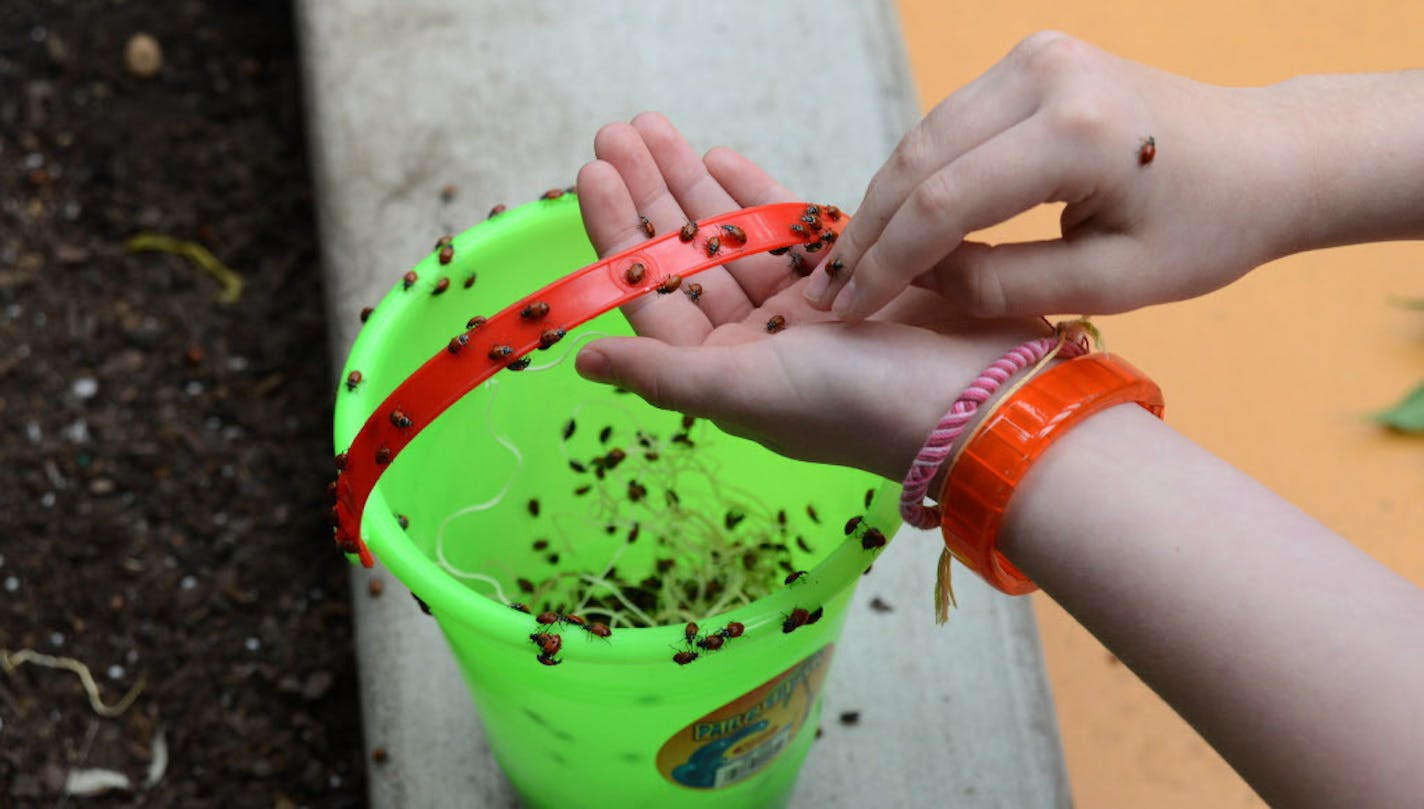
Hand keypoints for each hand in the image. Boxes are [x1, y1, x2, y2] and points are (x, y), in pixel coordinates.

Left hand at [573, 113, 1048, 480]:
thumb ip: (664, 373)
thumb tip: (583, 363)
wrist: (976, 399)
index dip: (618, 233)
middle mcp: (755, 340)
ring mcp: (803, 306)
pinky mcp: (851, 275)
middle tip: (617, 133)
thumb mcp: (746, 391)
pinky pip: (788, 228)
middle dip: (651, 193)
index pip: (652, 293)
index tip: (594, 174)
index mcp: (722, 372)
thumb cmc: (856, 405)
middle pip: (685, 255)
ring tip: (654, 128)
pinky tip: (721, 156)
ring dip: (693, 182)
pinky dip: (756, 195)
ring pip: (731, 234)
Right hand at [804, 31, 1311, 319]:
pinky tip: (896, 225)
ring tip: (852, 266)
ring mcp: (1035, 56)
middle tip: (827, 294)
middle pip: (918, 158)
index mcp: (1077, 133)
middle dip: (868, 231)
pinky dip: (916, 175)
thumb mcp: (1108, 286)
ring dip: (882, 203)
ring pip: (922, 136)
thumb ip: (1000, 284)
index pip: (944, 201)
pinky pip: (949, 123)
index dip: (886, 263)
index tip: (847, 312)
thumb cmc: (1202, 230)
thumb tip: (916, 277)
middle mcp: (1047, 75)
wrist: (1263, 157)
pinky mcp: (1030, 58)